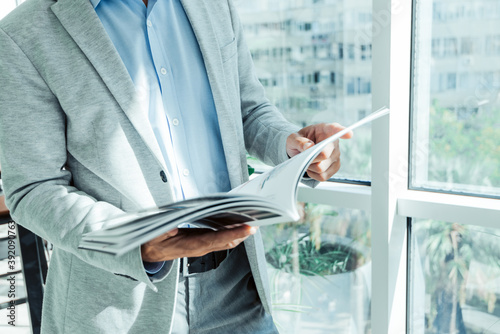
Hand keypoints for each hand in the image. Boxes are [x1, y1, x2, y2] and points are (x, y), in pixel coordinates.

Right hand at [141, 225, 256, 261]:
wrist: (147, 253)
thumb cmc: (152, 240)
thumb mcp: (156, 232)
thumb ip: (167, 226)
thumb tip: (177, 220)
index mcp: (189, 245)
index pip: (216, 239)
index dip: (233, 234)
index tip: (249, 228)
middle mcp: (199, 249)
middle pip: (226, 243)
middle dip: (242, 234)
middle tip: (258, 223)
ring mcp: (201, 248)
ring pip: (225, 243)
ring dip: (239, 234)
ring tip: (252, 223)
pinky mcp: (201, 245)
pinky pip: (219, 241)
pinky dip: (230, 234)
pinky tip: (237, 226)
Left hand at [286, 123, 352, 181]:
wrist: (301, 151)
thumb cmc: (299, 141)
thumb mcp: (293, 138)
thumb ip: (298, 141)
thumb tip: (309, 146)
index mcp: (325, 130)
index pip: (335, 129)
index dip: (342, 131)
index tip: (348, 134)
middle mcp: (334, 142)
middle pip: (324, 155)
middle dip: (310, 158)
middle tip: (304, 155)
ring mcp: (336, 156)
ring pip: (322, 168)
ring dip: (310, 167)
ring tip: (308, 160)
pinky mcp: (335, 167)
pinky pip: (323, 176)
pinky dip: (313, 174)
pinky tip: (311, 167)